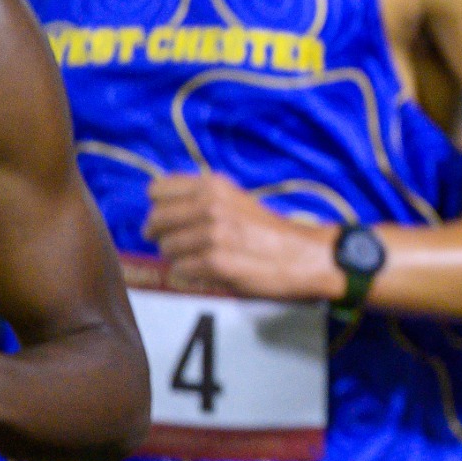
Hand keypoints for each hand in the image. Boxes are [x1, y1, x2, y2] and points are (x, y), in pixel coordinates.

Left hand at [143, 172, 346, 300]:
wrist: (306, 256)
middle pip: (155, 221)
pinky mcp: (216, 262)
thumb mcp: (235, 200)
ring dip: (178, 258)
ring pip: (166, 248)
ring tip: (200, 259)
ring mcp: (212, 234)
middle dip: (162, 236)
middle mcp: (210, 206)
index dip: (158, 207)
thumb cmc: (270, 231)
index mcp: (213, 186)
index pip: (156, 190)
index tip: (168, 219)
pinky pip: (180, 270)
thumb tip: (159, 213)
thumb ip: (200, 200)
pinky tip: (208, 272)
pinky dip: (190, 275)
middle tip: (178, 245)